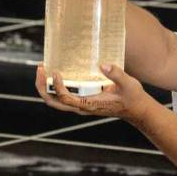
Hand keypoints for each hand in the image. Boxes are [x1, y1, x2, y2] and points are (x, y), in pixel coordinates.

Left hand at [35, 63, 155, 123]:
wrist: (136, 110)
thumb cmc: (132, 98)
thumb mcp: (128, 84)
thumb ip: (116, 74)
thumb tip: (103, 65)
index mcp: (90, 105)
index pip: (66, 99)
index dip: (57, 86)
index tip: (56, 72)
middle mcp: (82, 107)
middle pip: (53, 102)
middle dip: (42, 87)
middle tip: (39, 68)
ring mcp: (81, 105)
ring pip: (55, 101)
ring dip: (45, 86)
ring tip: (42, 68)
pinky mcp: (82, 101)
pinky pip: (62, 97)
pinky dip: (54, 86)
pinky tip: (55, 72)